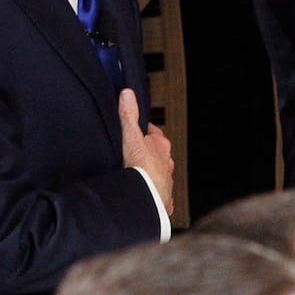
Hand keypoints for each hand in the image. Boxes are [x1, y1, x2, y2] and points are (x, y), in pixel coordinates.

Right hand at [119, 89, 172, 217]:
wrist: (147, 200)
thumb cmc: (142, 170)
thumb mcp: (131, 138)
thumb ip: (129, 116)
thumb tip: (128, 94)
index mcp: (161, 146)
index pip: (153, 134)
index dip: (144, 132)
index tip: (136, 131)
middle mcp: (167, 164)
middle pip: (157, 155)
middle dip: (147, 155)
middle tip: (133, 155)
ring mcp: (166, 182)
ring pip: (159, 174)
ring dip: (150, 175)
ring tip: (137, 176)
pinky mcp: (163, 199)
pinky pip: (159, 195)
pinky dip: (153, 194)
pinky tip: (144, 196)